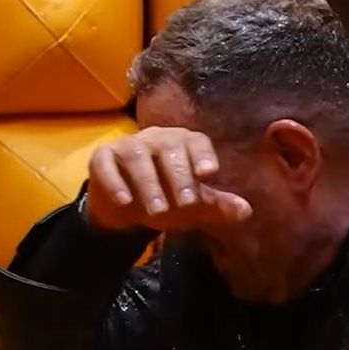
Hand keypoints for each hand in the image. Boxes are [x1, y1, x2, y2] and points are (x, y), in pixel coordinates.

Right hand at [86, 127, 252, 232]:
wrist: (126, 207)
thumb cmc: (167, 198)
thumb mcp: (193, 206)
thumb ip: (218, 206)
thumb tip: (246, 211)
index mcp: (183, 143)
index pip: (196, 141)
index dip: (202, 155)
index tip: (209, 173)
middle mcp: (157, 138)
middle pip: (168, 147)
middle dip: (178, 176)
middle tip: (184, 204)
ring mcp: (128, 145)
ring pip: (137, 155)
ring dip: (149, 183)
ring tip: (157, 211)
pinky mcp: (101, 157)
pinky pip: (105, 163)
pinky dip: (115, 181)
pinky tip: (125, 201)